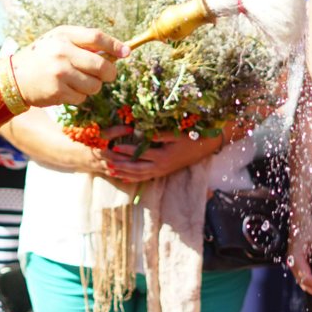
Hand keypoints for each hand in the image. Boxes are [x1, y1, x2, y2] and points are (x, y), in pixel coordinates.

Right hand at [11, 27, 127, 106]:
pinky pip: (82, 97)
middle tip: (108, 74)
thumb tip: (118, 52)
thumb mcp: (59, 40)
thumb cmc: (43, 57)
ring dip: (92, 86)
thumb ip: (84, 42)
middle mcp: (62, 53)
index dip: (115, 45)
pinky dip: (79, 95)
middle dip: (110, 72)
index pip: (96, 37)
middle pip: (102, 65)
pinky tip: (66, 89)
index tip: (126, 52)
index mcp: (63, 36)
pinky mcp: (58, 91)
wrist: (15, 77)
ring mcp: (60, 73)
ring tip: (79, 81)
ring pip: (95, 85)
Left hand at [101, 130, 220, 181]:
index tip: (114, 147)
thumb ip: (160, 135)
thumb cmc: (191, 138)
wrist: (205, 147)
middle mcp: (160, 167)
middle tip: (107, 163)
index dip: (127, 151)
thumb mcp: (176, 135)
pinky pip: (145, 177)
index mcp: (163, 157)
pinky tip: (124, 178)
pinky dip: (134, 178)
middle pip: (136, 169)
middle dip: (121, 166)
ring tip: (110, 171)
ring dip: (124, 174)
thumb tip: (144, 133)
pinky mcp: (163, 172)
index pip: (141, 154)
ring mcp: (161, 171)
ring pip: (139, 175)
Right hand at [287, 213, 311, 300]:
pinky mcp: (296, 262)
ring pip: (302, 281)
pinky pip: (302, 276)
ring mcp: (293, 263)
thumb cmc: (308, 227)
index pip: (306, 277)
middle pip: (303, 283)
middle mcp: (292, 262)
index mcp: (295, 258)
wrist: (300, 218)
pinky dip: (311, 283)